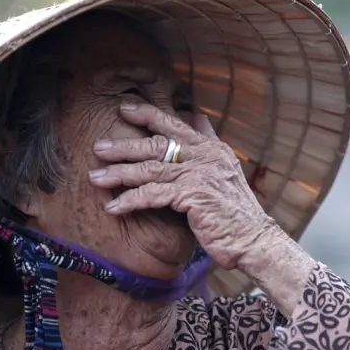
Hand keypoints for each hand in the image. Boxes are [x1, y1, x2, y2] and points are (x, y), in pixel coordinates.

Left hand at [89, 101, 279, 270]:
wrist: (254, 240)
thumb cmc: (235, 212)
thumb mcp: (225, 169)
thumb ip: (209, 142)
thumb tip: (198, 115)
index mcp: (211, 148)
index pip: (175, 124)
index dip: (148, 114)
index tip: (124, 108)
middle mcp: (205, 156)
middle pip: (156, 145)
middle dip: (124, 146)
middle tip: (98, 148)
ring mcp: (199, 175)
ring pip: (150, 169)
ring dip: (119, 174)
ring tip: (95, 178)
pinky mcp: (192, 197)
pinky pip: (153, 195)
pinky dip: (131, 201)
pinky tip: (113, 207)